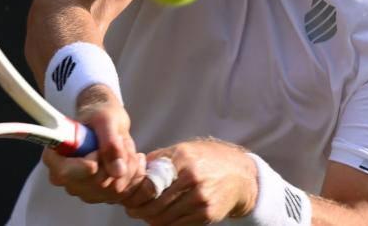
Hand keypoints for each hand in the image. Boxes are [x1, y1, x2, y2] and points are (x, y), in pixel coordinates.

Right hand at [43, 84, 145, 203]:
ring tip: (124, 145)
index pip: (65, 173)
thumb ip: (109, 142)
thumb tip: (118, 171)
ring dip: (128, 165)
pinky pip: (124, 192)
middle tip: (119, 139)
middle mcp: (66, 178)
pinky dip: (133, 174)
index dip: (86, 166)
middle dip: (116, 160)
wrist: (107, 122)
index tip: (98, 151)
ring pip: (113, 188)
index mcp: (55, 157)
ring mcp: (83, 189)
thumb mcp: (106, 120)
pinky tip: (130, 158)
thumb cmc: (100, 116)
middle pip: (95, 183)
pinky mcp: (101, 195)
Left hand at [122, 138, 257, 224]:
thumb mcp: (183, 150)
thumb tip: (131, 171)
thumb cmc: (205, 160)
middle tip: (132, 210)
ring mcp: (200, 198)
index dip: (135, 194)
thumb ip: (158, 159)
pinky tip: (161, 219)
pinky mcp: (207, 215)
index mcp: (182, 158)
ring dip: (150, 219)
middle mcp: (192, 178)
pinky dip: (165, 225)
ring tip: (145, 215)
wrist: (239, 175)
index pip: (149, 183)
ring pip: (164, 218)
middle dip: (139, 210)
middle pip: (154, 204)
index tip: (127, 198)